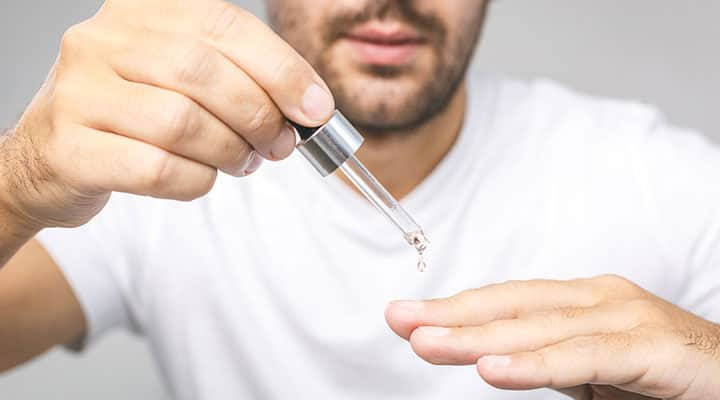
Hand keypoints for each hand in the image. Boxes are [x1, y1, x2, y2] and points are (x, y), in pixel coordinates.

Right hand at [0, 0, 333, 229]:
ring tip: (241, 162)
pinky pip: (156, 169)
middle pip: (204, 72)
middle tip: (279, 145)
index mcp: (140, 13)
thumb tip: (307, 107)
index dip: (281, 69)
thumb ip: (240, 80)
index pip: (225, 25)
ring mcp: (79, 93)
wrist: (52, 158)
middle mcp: (102, 41)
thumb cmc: (132, 117)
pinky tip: (201, 178)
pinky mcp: (70, 148)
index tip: (316, 108)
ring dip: (230, 152)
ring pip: (182, 123)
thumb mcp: (181, 80)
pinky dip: (196, 181)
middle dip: (259, 116)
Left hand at [385, 275, 719, 399]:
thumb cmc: (663, 376)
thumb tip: (495, 362)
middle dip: (450, 314)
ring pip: (537, 328)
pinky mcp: (647, 347)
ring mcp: (623, 318)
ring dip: (476, 336)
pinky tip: (493, 369)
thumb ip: (549, 361)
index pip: (504, 302)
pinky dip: (534, 364)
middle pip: (510, 307)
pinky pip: (581, 357)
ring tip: (426, 342)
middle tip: (399, 319)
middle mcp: (597, 300)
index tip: (406, 317)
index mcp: (579, 302)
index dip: (454, 308)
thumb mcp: (593, 368)